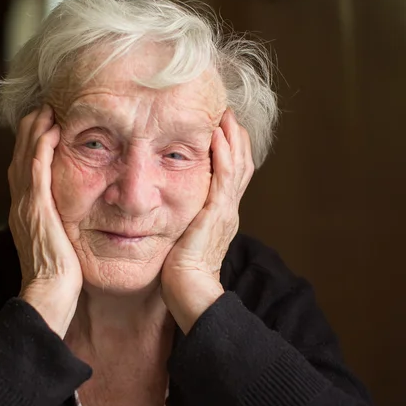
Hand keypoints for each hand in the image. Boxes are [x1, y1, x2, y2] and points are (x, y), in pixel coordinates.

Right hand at [8, 104, 82, 337]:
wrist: (48, 296)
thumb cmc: (60, 278)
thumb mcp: (61, 245)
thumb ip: (62, 227)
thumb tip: (75, 219)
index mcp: (27, 213)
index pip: (26, 170)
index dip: (33, 146)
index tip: (46, 126)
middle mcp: (21, 205)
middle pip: (21, 157)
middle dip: (31, 131)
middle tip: (43, 108)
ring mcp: (26, 206)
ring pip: (25, 158)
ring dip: (35, 131)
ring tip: (46, 110)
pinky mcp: (36, 210)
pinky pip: (35, 170)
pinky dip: (41, 148)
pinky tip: (51, 130)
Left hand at [161, 109, 253, 333]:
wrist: (190, 293)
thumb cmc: (180, 271)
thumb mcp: (182, 238)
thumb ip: (181, 219)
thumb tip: (164, 207)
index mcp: (221, 214)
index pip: (231, 174)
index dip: (229, 149)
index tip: (219, 127)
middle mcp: (228, 209)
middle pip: (241, 164)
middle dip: (234, 137)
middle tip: (226, 112)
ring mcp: (226, 210)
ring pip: (238, 165)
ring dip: (232, 137)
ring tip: (224, 114)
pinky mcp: (218, 213)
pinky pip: (224, 177)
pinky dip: (224, 153)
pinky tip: (217, 134)